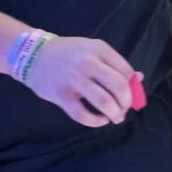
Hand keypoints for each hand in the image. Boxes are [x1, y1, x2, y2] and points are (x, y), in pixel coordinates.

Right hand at [16, 34, 139, 126]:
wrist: (33, 54)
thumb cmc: (66, 53)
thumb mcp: (91, 50)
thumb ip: (113, 64)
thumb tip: (138, 79)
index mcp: (99, 49)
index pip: (127, 72)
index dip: (132, 88)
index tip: (128, 95)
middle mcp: (89, 63)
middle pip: (120, 88)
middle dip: (126, 103)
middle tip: (124, 109)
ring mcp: (75, 80)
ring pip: (105, 102)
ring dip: (115, 114)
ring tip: (114, 117)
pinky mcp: (62, 96)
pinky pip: (84, 115)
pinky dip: (96, 122)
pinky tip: (99, 120)